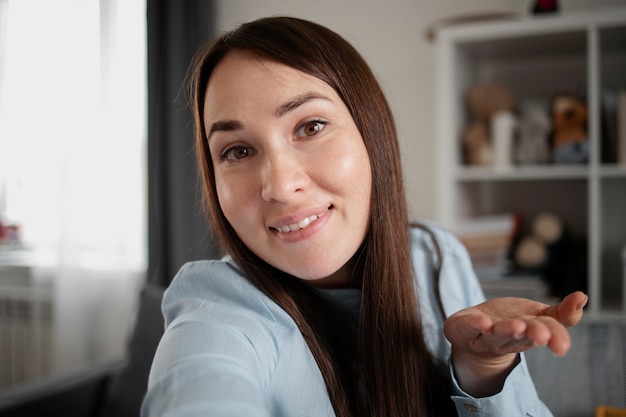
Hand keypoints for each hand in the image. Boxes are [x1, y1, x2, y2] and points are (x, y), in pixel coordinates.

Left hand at [443, 291, 587, 396]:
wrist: (472, 332)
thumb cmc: (510, 321)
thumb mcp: (538, 316)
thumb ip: (562, 312)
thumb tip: (583, 297)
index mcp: (531, 333)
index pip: (547, 333)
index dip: (555, 337)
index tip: (562, 344)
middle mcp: (510, 337)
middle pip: (523, 337)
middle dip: (533, 335)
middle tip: (541, 335)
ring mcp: (486, 335)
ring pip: (497, 335)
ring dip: (507, 331)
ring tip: (516, 326)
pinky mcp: (465, 328)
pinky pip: (470, 326)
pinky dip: (476, 324)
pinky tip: (483, 323)